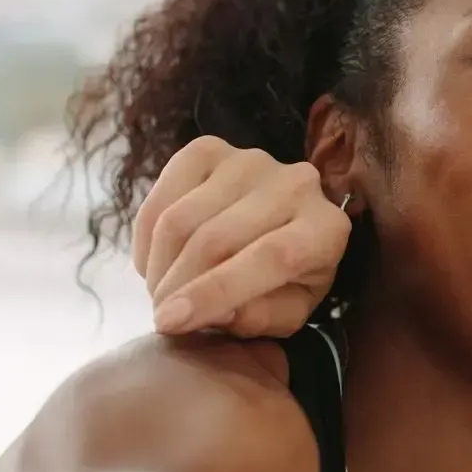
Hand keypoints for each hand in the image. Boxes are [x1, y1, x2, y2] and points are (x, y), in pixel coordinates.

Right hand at [131, 135, 349, 336]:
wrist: (281, 225)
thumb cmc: (289, 279)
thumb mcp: (287, 312)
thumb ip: (257, 317)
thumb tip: (210, 310)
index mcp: (326, 230)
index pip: (270, 257)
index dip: (215, 292)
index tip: (170, 322)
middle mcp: (295, 185)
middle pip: (215, 239)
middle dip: (175, 287)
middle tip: (162, 317)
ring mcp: (249, 161)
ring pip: (179, 219)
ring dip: (157, 267)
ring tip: (160, 293)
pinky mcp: (209, 150)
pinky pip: (160, 196)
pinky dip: (145, 238)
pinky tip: (154, 262)